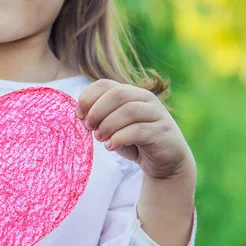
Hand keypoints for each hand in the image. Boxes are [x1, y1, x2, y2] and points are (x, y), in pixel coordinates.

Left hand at [76, 79, 194, 179]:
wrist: (166, 161)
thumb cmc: (135, 142)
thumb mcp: (114, 128)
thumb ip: (101, 119)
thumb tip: (81, 115)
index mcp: (131, 93)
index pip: (105, 84)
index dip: (88, 98)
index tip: (79, 115)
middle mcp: (146, 99)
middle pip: (117, 94)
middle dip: (97, 111)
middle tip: (89, 127)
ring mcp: (157, 114)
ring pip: (128, 111)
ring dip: (108, 125)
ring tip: (100, 138)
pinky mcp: (162, 132)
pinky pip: (138, 131)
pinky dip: (119, 138)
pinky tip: (111, 146)